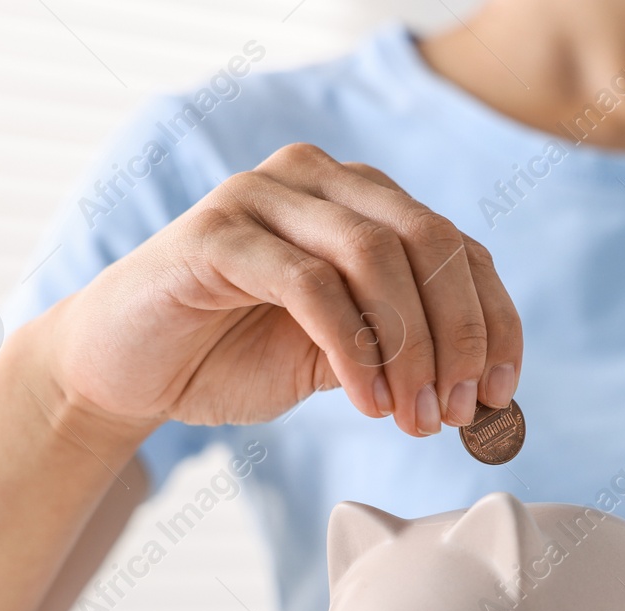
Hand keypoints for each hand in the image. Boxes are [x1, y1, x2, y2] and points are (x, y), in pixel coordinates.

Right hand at [36, 143, 521, 435]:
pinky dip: (354, 351)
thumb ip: (405, 352)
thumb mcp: (343, 358)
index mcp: (359, 199)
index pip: (457, 247)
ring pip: (377, 257)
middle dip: (458, 337)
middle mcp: (318, 178)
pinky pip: (312, 286)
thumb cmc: (230, 356)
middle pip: (429, 242)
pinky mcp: (216, 234)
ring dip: (411, 350)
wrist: (123, 370)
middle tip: (457, 413)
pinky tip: (369, 404)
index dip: (493, 321)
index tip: (502, 393)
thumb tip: (484, 388)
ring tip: (414, 418)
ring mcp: (263, 195)